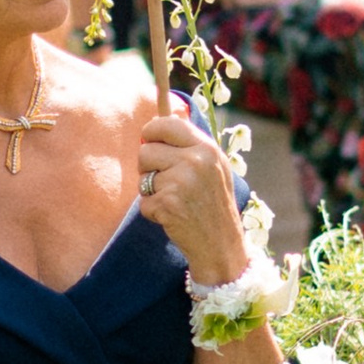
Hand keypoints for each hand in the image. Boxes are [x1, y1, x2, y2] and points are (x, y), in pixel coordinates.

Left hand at [133, 106, 250, 288]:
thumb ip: (190, 144)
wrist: (221, 244)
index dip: (151, 132)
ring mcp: (181, 182)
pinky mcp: (167, 204)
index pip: (166, 124)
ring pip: (142, 176)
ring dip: (151, 191)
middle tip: (166, 182)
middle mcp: (196, 161)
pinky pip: (143, 201)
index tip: (150, 141)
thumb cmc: (214, 204)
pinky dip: (152, 211)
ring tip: (174, 200)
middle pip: (146, 150)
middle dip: (148, 167)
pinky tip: (172, 216)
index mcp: (207, 148)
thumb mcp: (214, 167)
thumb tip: (161, 119)